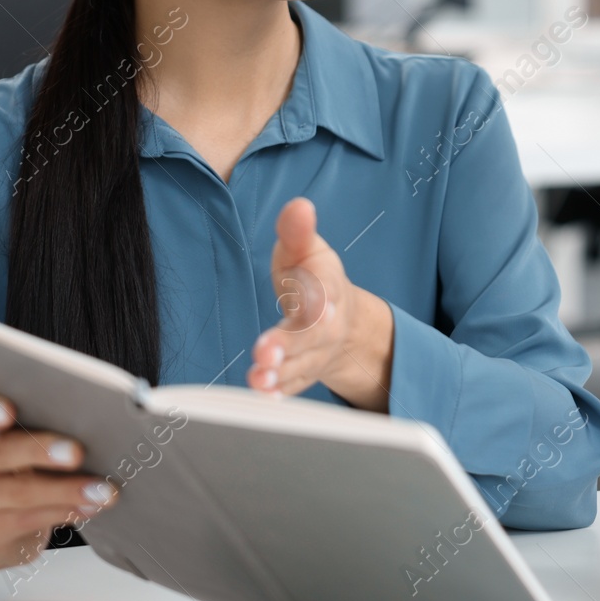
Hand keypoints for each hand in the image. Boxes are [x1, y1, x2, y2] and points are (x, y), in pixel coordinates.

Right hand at [0, 394, 116, 580]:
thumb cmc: (20, 466)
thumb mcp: (20, 440)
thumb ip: (40, 423)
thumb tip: (91, 417)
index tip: (10, 409)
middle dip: (40, 450)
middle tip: (78, 452)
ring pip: (19, 491)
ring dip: (67, 489)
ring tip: (103, 490)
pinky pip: (30, 519)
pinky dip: (66, 510)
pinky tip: (91, 505)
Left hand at [246, 197, 393, 411]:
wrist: (341, 320)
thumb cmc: (313, 279)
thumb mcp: (306, 250)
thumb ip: (297, 231)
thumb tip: (299, 205)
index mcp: (328, 288)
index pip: (325, 295)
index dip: (318, 302)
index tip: (312, 307)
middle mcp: (327, 324)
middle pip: (313, 336)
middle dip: (291, 345)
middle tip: (266, 355)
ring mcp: (316, 353)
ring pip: (301, 367)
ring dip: (280, 375)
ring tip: (258, 380)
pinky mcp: (303, 374)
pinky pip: (293, 387)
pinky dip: (278, 393)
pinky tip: (261, 395)